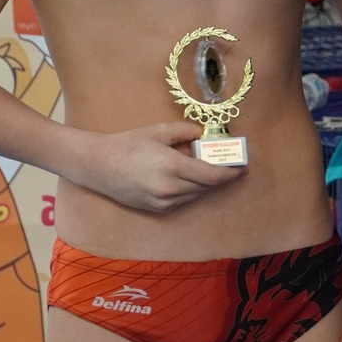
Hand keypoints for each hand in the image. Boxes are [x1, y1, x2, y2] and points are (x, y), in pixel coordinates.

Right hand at [71, 121, 245, 214]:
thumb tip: (205, 134)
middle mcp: (169, 189)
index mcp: (171, 166)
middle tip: (230, 164)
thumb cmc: (128, 144)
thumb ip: (185, 131)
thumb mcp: (158, 131)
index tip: (243, 166)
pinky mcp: (157, 210)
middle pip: (207, 187)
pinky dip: (191, 190)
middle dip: (221, 176)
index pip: (212, 176)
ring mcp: (163, 202)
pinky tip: (191, 178)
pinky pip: (183, 201)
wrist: (98, 166)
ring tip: (211, 169)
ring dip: (206, 184)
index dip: (231, 173)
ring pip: (196, 195)